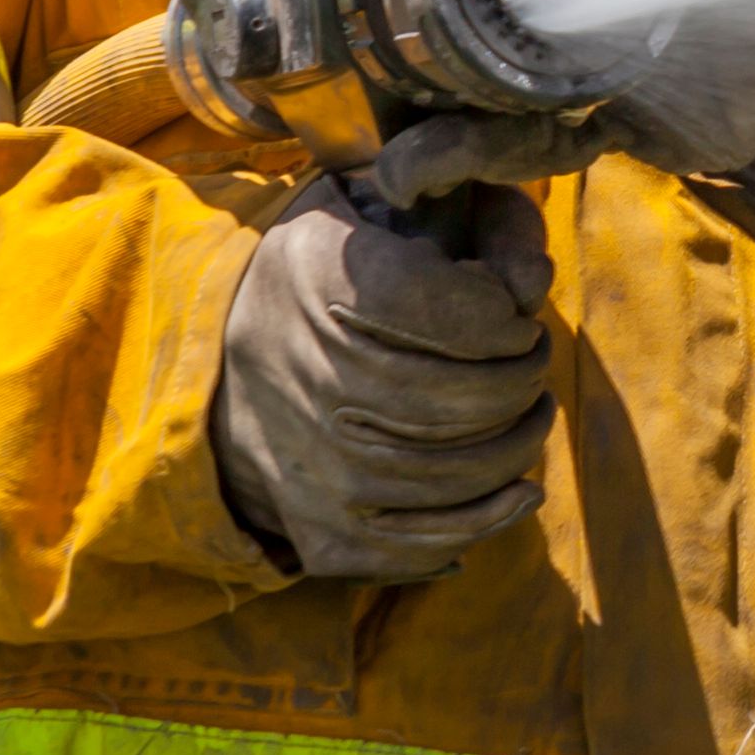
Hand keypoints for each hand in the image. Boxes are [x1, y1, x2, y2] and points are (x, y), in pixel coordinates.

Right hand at [211, 178, 558, 582]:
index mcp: (316, 276)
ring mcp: (299, 458)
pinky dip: (476, 525)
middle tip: (533, 366)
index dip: (504, 322)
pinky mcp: (306, 519)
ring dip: (514, 450)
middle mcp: (298, 373)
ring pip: (439, 475)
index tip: (520, 321)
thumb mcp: (403, 209)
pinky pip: (400, 544)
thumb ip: (489, 224)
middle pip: (451, 401)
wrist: (218, 353)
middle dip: (519, 384)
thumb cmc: (342, 266)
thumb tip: (535, 284)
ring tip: (531, 418)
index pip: (443, 312)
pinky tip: (520, 495)